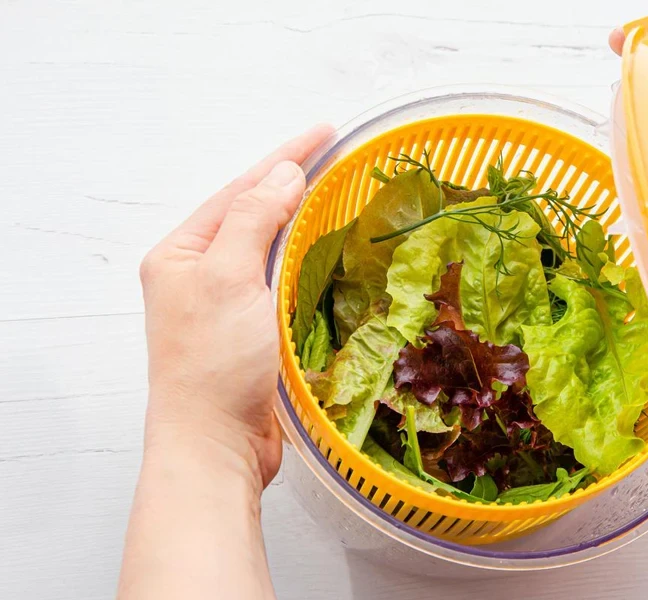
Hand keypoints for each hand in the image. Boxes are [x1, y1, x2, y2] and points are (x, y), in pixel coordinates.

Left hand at [139, 125, 331, 490]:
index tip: (323, 132)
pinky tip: (327, 249)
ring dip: (300, 219)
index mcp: (181, 254)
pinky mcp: (251, 330)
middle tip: (334, 155)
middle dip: (291, 183)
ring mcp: (225, 302)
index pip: (239, 190)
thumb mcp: (229, 280)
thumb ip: (254, 220)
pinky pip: (281, 280)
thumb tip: (283, 174)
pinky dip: (305, 260)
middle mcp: (199, 273)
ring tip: (334, 190)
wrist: (216, 444)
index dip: (283, 158)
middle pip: (252, 213)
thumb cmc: (213, 364)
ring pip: (269, 247)